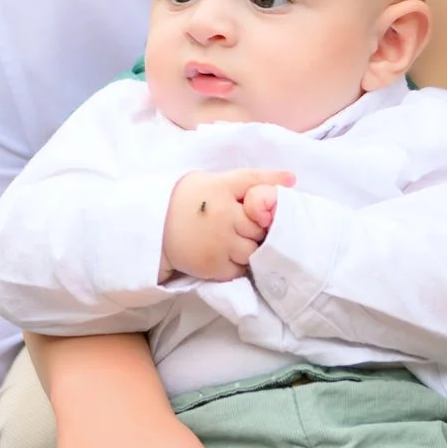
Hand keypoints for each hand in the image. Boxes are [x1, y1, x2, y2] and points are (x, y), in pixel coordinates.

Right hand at [163, 169, 295, 280]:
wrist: (153, 227)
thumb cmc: (187, 199)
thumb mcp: (216, 180)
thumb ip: (251, 179)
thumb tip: (293, 178)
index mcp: (221, 189)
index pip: (257, 188)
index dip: (271, 194)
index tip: (279, 193)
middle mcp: (223, 216)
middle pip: (260, 226)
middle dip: (258, 228)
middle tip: (247, 227)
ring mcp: (218, 243)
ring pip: (253, 250)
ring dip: (250, 247)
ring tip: (236, 241)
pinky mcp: (212, 266)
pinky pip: (240, 268)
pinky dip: (238, 264)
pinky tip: (227, 254)